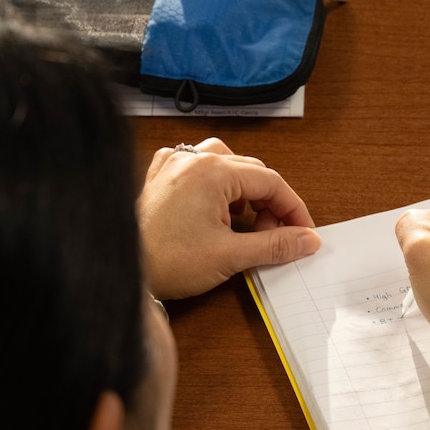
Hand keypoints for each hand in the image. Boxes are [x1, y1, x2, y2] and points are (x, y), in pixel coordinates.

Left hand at [138, 138, 321, 298]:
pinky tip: (214, 210)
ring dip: (243, 193)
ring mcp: (174, 165)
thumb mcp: (231, 256)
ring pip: (226, 165)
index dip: (293, 209)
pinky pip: (198, 169)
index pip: (271, 182)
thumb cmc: (165, 260)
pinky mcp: (160, 177)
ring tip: (243, 222)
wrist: (122, 270)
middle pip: (251, 172)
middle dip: (270, 205)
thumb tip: (307, 240)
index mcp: (213, 171)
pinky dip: (214, 187)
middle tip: (274, 237)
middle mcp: (193, 159)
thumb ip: (275, 245)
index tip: (302, 232)